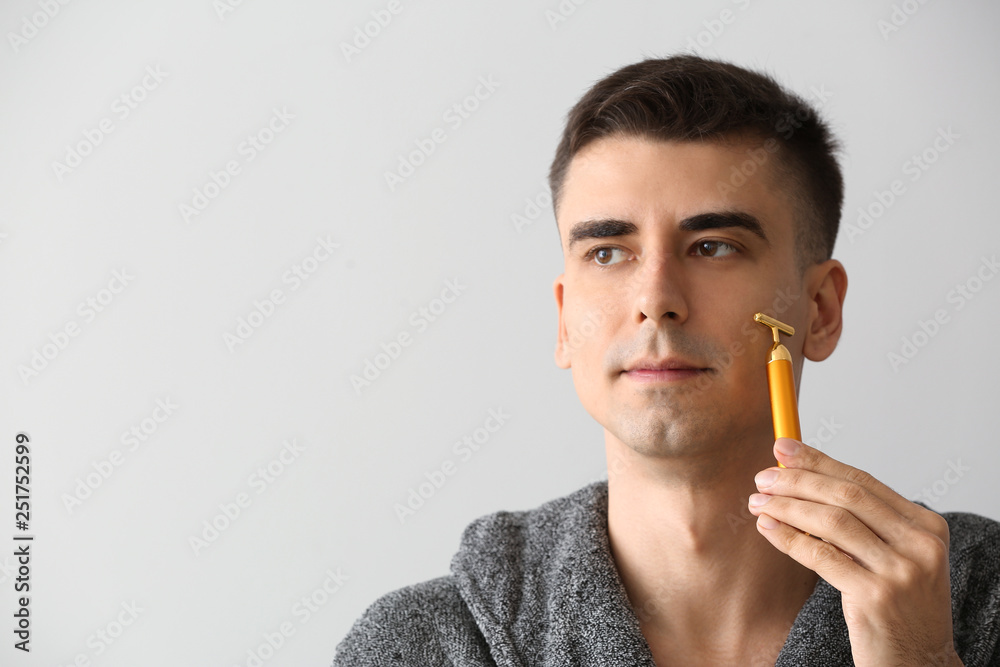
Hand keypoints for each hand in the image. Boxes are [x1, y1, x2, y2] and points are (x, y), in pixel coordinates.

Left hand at [747, 438, 963, 666]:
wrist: (920, 664)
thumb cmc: (900, 609)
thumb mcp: (897, 558)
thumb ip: (864, 522)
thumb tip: (803, 477)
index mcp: (927, 527)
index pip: (863, 481)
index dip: (819, 461)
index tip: (784, 448)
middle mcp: (920, 545)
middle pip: (847, 496)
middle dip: (798, 481)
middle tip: (763, 477)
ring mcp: (901, 571)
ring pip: (832, 522)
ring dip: (788, 507)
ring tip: (758, 503)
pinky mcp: (877, 596)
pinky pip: (821, 556)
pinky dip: (789, 538)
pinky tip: (768, 528)